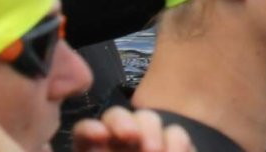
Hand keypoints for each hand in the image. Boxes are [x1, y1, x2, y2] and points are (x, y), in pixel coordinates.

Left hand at [72, 106, 195, 151]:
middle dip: (126, 123)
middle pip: (119, 117)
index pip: (87, 133)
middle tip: (133, 139)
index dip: (91, 130)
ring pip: (148, 120)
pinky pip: (177, 135)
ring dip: (151, 130)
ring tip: (156, 150)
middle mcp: (120, 146)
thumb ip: (95, 149)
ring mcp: (147, 145)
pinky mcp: (174, 149)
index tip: (100, 135)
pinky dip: (177, 141)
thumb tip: (101, 130)